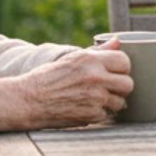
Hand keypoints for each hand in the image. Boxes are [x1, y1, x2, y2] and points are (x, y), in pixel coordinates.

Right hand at [0, 45, 131, 130]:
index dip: (121, 69)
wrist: (27, 100)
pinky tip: (83, 108)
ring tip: (92, 99)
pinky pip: (106, 115)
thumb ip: (98, 52)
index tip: (113, 73)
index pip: (125, 61)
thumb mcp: (71, 59)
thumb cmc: (47, 78)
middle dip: (120, 88)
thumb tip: (118, 41)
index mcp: (90, 60)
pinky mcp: (91, 115)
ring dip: (110, 103)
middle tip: (107, 89)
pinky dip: (97, 114)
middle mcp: (95, 77)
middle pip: (128, 84)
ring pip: (121, 103)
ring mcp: (95, 97)